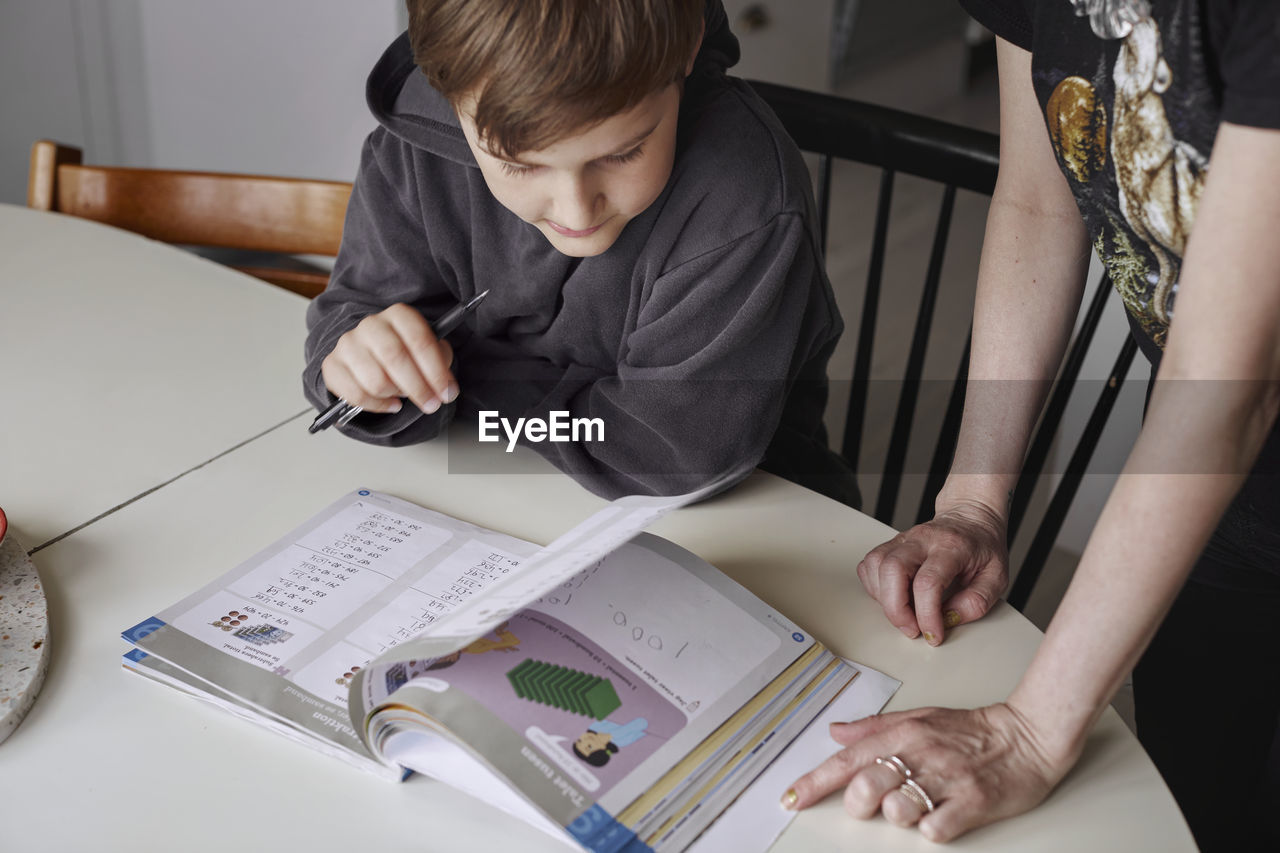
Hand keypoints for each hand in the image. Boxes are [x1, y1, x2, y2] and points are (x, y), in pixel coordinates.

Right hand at [321, 303, 456, 414]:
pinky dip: (378, 407)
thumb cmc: (403, 351)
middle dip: (418, 388)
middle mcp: (371, 325)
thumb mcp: (426, 349)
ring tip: (403, 395)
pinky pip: (356, 395)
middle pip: (396, 359)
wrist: (367, 352)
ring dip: (396, 395)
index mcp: (398, 315)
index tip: (447, 393)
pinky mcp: (332, 365)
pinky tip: (390, 403)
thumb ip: (440, 360)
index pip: (419, 341)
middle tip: (432, 405)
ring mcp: (348, 344)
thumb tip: (445, 385)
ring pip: (376, 381)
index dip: (436, 371)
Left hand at [782, 703, 1070, 842]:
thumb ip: (874, 728)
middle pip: (866, 789)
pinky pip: (935, 830)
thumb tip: (835, 732)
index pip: (847, 760)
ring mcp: (947, 778)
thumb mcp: (919, 718)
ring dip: (901, 816)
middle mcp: (921, 754)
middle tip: (875, 803)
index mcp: (903, 734)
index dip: (814, 783)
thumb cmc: (972, 730)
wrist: (1029, 735)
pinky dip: (932, 830)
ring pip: (897, 811)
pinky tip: (943, 815)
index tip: (791, 798)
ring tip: (920, 804)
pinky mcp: (973, 802)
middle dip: (862, 804)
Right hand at [857, 501, 1008, 644]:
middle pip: (892, 569)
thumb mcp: (997, 577)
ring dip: (884, 598)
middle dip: (896, 608)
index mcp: (952, 546)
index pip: (928, 582)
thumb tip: (949, 619)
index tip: (934, 634)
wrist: (971, 517)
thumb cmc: (983, 547)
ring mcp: (903, 539)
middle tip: (911, 628)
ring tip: (905, 613)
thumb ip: (977, 601)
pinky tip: (893, 596)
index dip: (926, 615)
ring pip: (875, 565)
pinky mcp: (891, 544)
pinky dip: (875, 587)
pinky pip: (869, 565)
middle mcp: (922, 539)